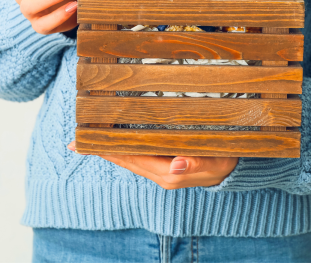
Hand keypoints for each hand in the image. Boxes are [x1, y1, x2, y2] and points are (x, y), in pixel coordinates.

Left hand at [67, 141, 236, 189]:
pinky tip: (114, 139)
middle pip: (124, 159)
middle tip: (77, 140)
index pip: (131, 159)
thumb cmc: (224, 161)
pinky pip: (137, 156)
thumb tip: (176, 163)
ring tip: (89, 138)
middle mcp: (160, 172)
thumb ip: (197, 163)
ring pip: (129, 158)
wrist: (232, 168)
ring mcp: (160, 169)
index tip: (88, 142)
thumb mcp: (215, 161)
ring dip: (109, 149)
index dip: (109, 150)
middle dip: (102, 150)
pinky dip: (122, 147)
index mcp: (168, 172)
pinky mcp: (162, 164)